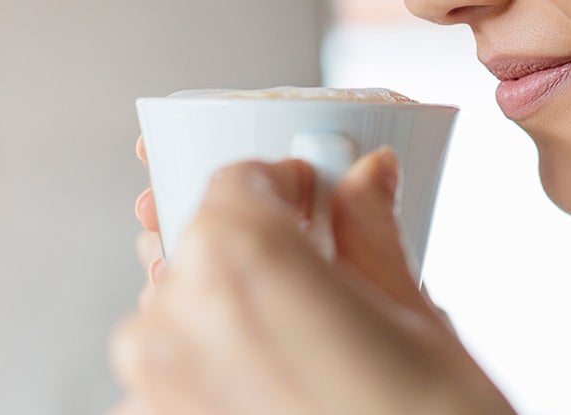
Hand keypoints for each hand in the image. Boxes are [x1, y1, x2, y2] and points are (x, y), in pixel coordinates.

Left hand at [112, 142, 513, 414]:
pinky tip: (282, 397)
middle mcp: (170, 327)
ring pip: (183, 320)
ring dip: (234, 318)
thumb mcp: (419, 324)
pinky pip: (176, 385)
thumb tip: (368, 179)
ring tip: (311, 351)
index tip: (314, 201)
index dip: (284, 185)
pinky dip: (216, 380)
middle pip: (205, 251)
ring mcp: (151, 396)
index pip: (235, 183)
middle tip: (324, 274)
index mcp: (238, 267)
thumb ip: (372, 236)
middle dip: (260, 253)